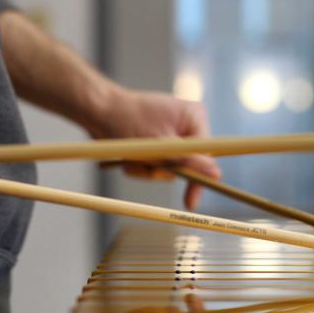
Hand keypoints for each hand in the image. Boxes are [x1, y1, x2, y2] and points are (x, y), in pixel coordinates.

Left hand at [92, 89, 220, 210]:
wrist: (97, 111)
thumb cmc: (126, 120)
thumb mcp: (160, 145)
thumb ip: (189, 161)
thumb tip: (216, 174)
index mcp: (194, 117)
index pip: (206, 156)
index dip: (198, 179)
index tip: (190, 201)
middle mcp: (187, 125)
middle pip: (186, 165)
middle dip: (161, 169)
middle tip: (143, 163)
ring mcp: (172, 134)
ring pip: (168, 169)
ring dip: (147, 169)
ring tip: (131, 158)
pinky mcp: (157, 143)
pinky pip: (155, 166)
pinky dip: (140, 166)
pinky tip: (127, 158)